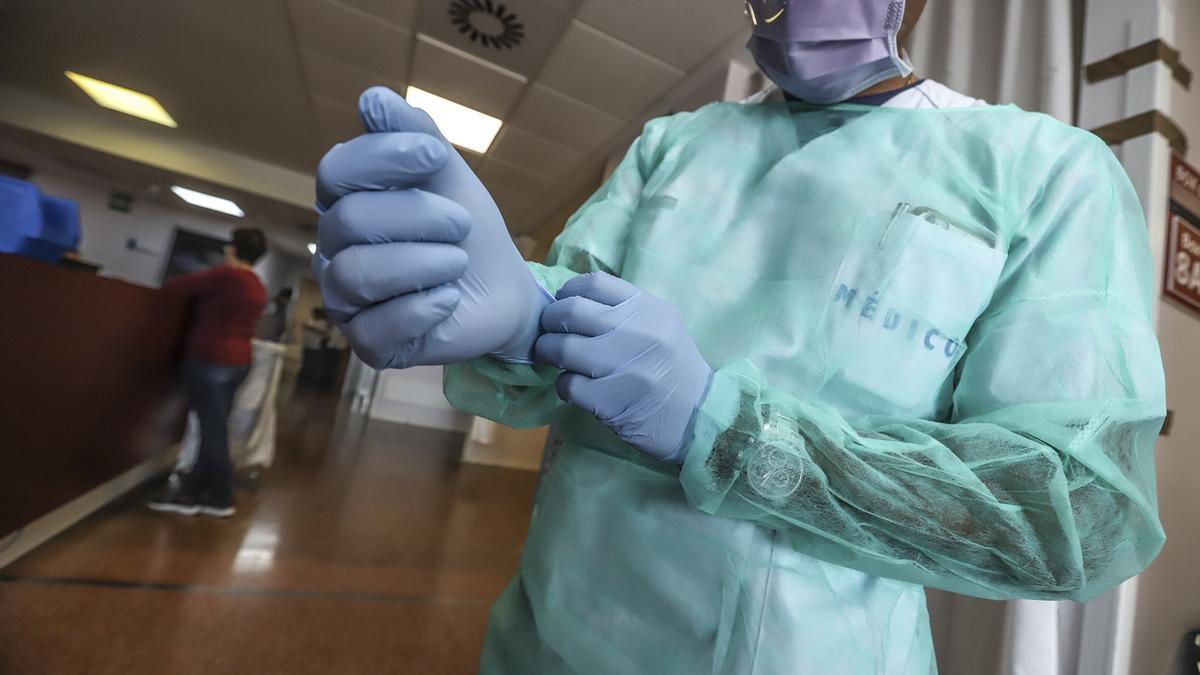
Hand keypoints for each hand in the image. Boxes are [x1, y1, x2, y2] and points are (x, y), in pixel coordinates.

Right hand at [312, 87, 548, 368]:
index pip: (336, 171)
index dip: (383, 157)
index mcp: (346, 203)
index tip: (434, 156)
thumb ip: (415, 136)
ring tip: (457, 261)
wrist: (504, 289)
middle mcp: (334, 250)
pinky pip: (376, 327)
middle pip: (349, 221)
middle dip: (418, 216)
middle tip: (461, 223)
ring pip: (357, 274)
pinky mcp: (369, 346)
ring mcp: (347, 301)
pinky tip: (448, 299)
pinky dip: (423, 308)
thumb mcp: (449, 176)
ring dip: (422, 262)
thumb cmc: (467, 229)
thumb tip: (372, 99)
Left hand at [535, 273, 712, 462]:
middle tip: (549, 333)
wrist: (699, 418)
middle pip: (570, 312)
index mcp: (649, 309)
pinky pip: (567, 385)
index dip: (568, 292)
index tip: (563, 304)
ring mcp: (624, 368)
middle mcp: (638, 333)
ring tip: (554, 359)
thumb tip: (570, 300)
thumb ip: (623, 310)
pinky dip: (563, 385)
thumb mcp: (660, 326)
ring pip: (561, 348)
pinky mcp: (611, 401)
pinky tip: (575, 387)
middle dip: (549, 322)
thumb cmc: (673, 369)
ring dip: (548, 353)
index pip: (595, 283)